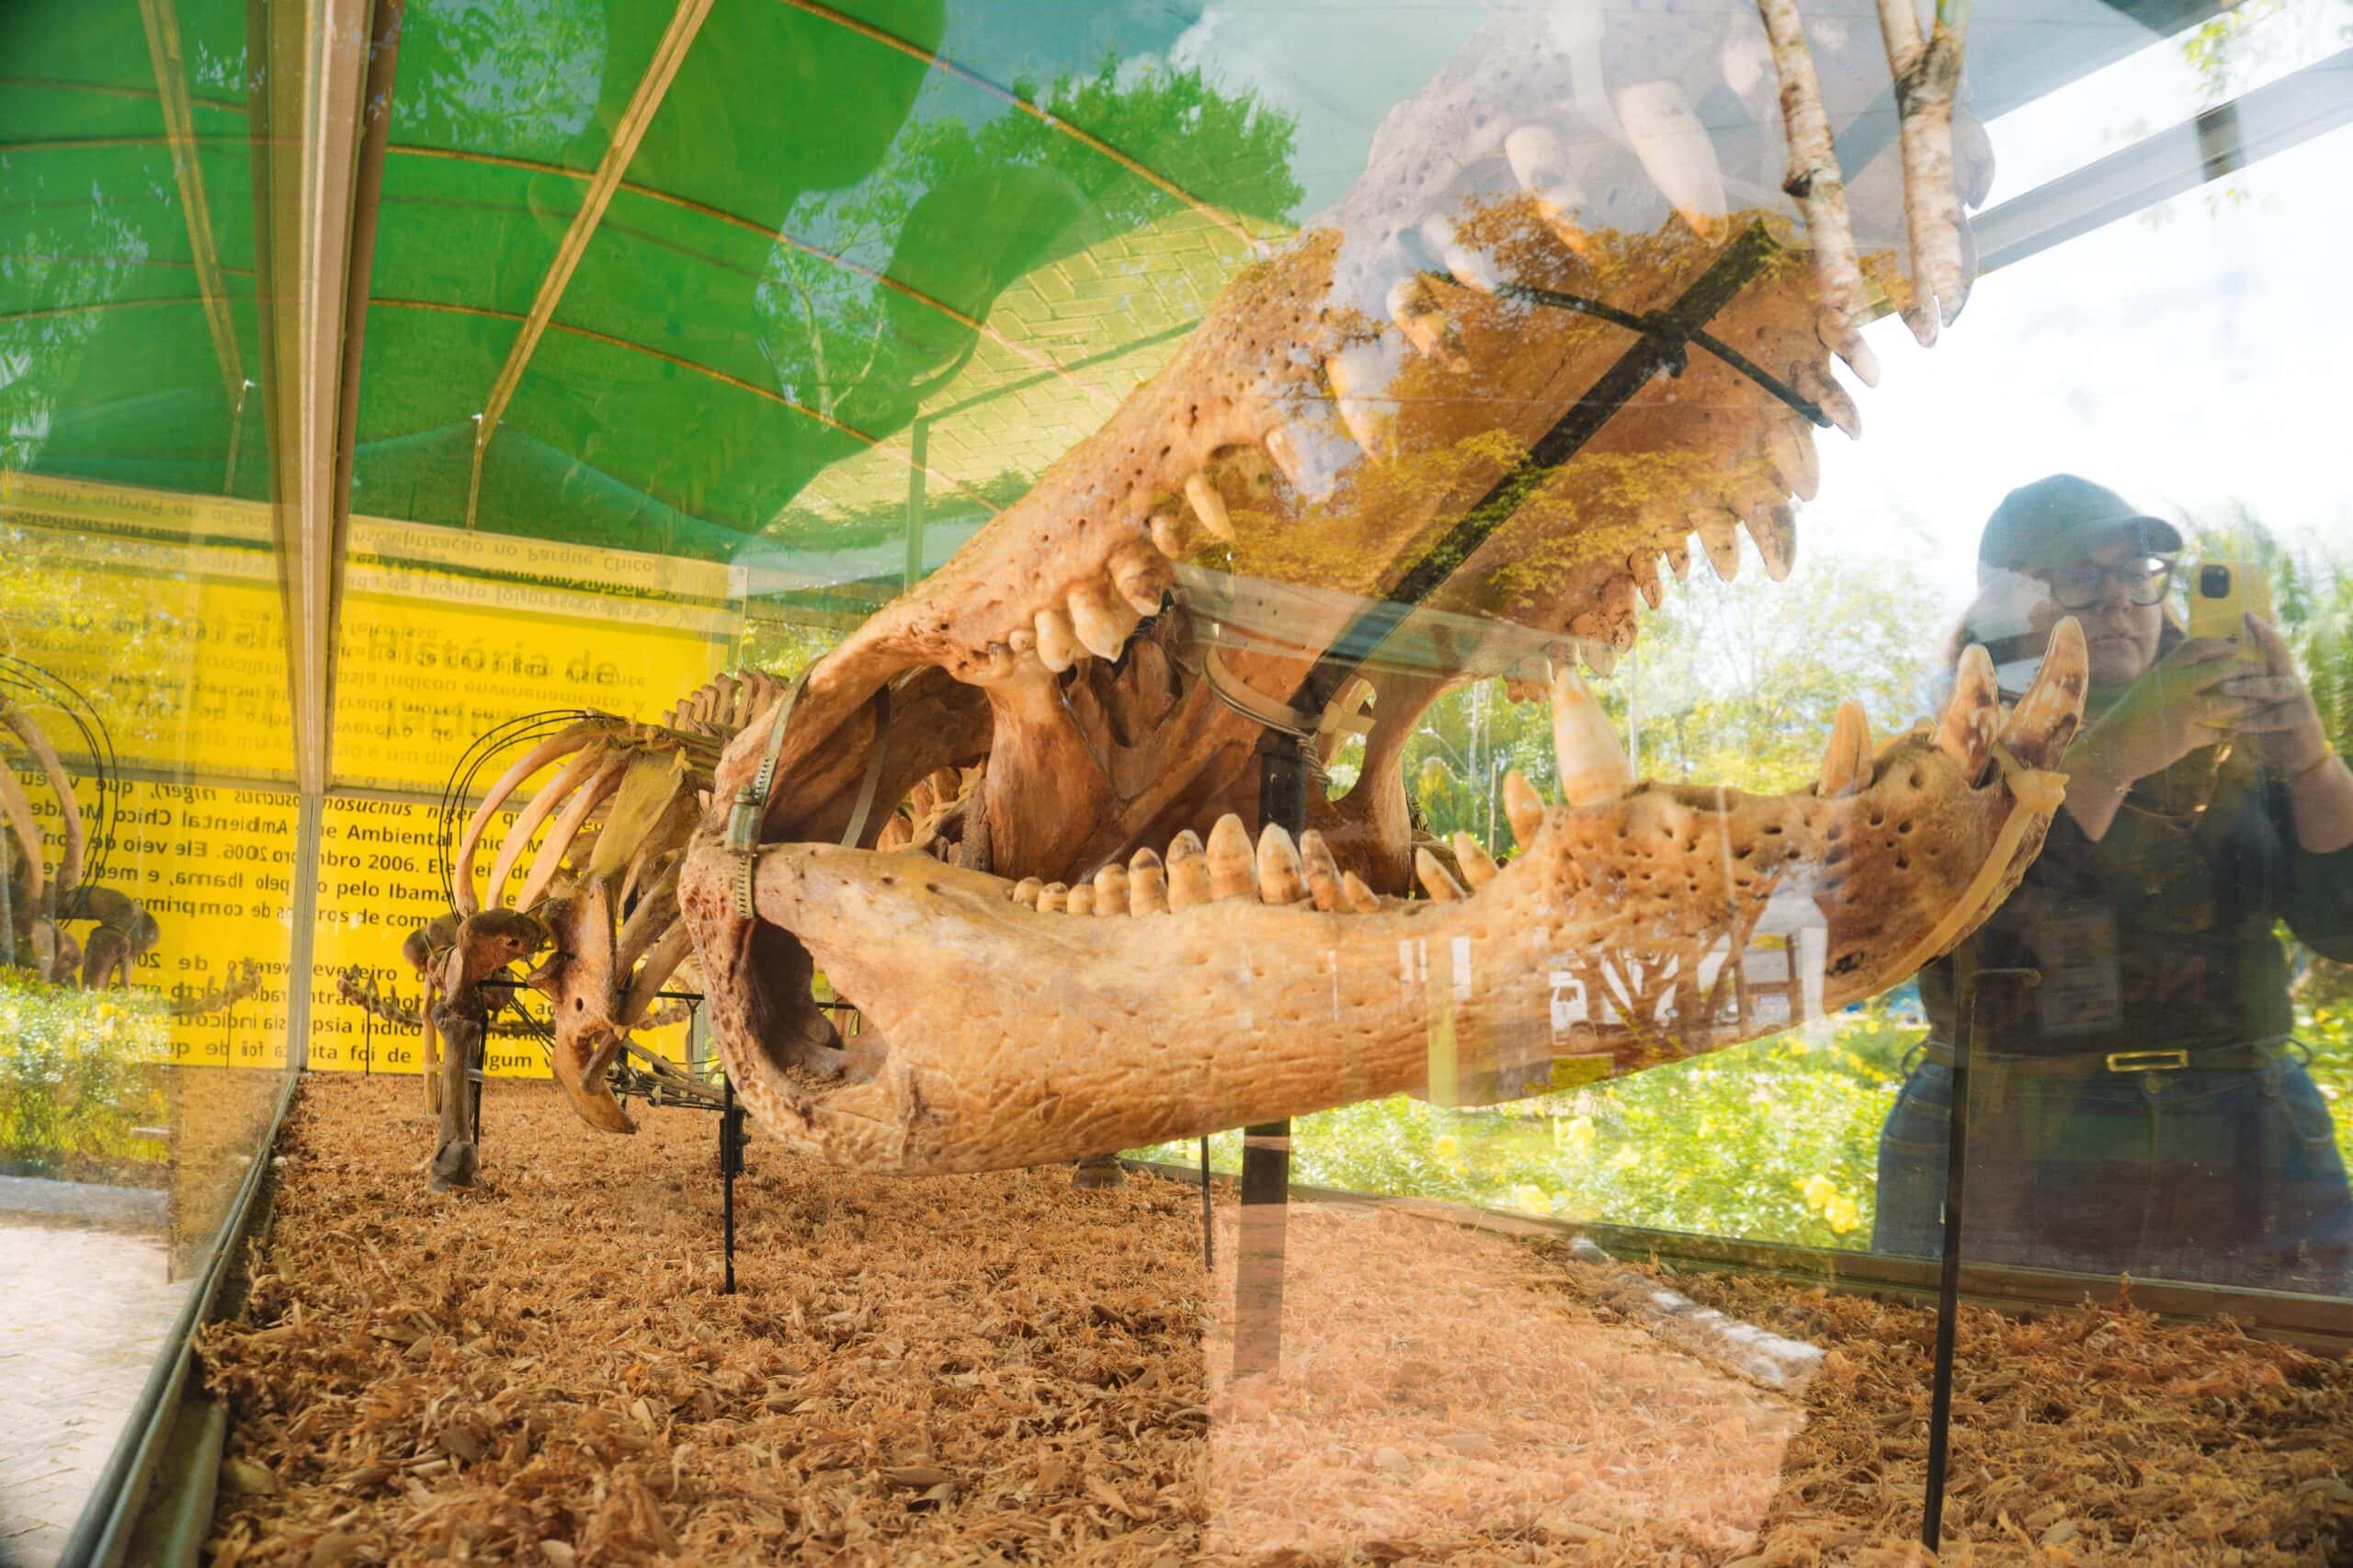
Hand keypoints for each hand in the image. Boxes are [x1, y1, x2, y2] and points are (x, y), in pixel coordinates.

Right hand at [2064, 637, 2255, 794]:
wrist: (2110, 750)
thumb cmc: (2128, 719)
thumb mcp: (2147, 690)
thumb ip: (2173, 680)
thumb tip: (2201, 672)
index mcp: (2162, 671)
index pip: (2198, 647)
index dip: (2222, 645)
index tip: (2236, 648)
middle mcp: (2173, 686)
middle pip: (2221, 669)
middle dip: (2246, 670)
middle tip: (2260, 673)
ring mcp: (2181, 710)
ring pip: (2227, 701)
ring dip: (2247, 703)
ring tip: (2259, 703)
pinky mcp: (2186, 736)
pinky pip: (2218, 732)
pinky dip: (2229, 732)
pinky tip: (2235, 731)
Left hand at [2220, 615, 2332, 774]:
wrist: (2295, 754)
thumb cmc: (2266, 722)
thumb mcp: (2251, 699)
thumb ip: (2237, 683)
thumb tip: (2204, 667)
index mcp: (2274, 672)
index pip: (2268, 645)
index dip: (2261, 629)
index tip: (2245, 614)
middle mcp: (2288, 680)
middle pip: (2278, 656)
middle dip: (2263, 643)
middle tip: (2236, 639)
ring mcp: (2297, 699)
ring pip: (2274, 687)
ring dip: (2248, 687)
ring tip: (2224, 688)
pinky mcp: (2300, 720)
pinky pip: (2275, 719)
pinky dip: (2253, 721)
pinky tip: (2234, 724)